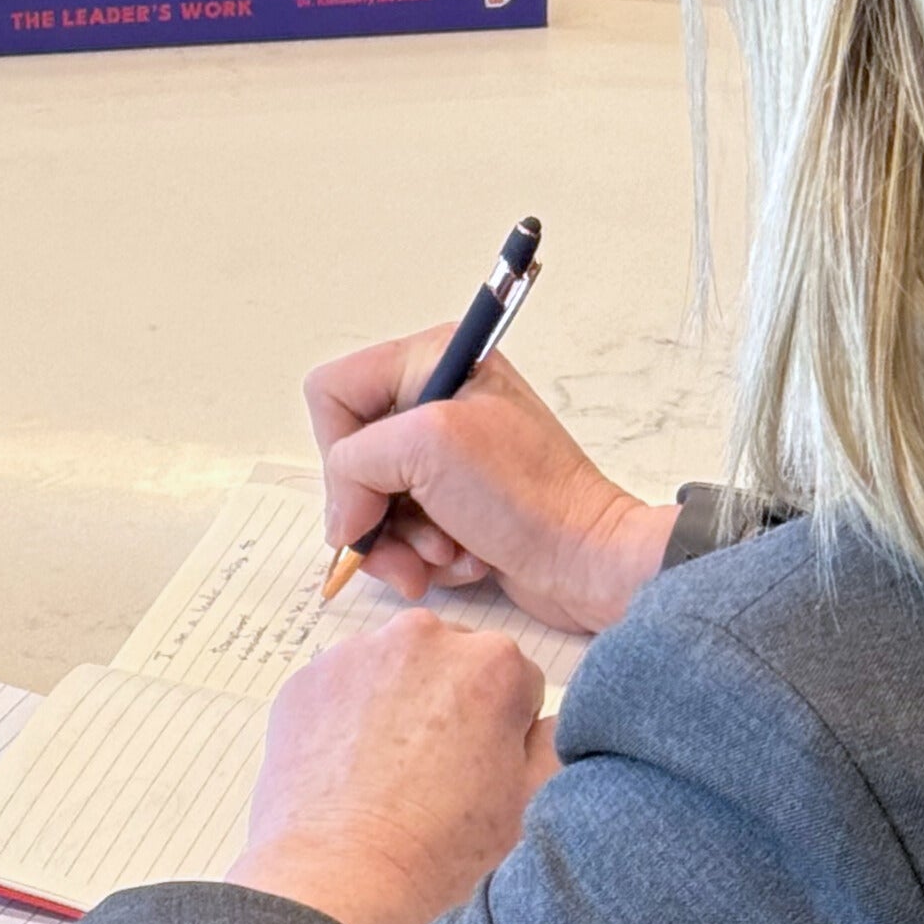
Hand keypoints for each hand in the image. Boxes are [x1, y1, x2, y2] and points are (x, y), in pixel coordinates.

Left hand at [228, 610, 553, 923]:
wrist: (341, 883)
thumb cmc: (441, 854)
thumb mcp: (531, 805)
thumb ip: (556, 743)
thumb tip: (549, 719)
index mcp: (491, 662)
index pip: (518, 682)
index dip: (507, 731)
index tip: (486, 770)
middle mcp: (422, 637)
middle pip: (455, 664)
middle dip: (454, 706)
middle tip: (439, 776)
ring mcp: (357, 653)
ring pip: (396, 672)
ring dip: (401, 707)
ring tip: (392, 779)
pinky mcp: (308, 679)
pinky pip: (344, 688)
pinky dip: (350, 717)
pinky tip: (352, 773)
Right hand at [304, 340, 672, 633]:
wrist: (590, 561)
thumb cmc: (526, 493)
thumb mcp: (429, 448)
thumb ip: (356, 464)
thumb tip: (341, 520)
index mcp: (429, 362)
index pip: (333, 394)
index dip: (337, 451)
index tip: (368, 494)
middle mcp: (433, 402)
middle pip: (349, 459)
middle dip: (377, 512)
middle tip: (419, 540)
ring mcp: (444, 456)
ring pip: (373, 505)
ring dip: (403, 543)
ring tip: (447, 555)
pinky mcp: (454, 504)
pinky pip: (404, 533)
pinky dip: (427, 557)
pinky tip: (465, 561)